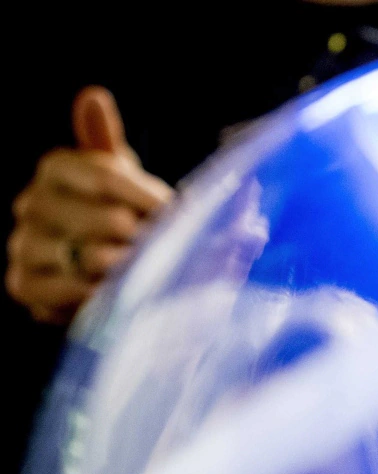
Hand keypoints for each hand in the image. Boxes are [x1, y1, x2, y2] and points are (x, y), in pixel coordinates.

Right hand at [6, 86, 173, 324]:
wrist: (97, 274)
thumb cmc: (116, 214)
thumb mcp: (118, 178)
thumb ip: (107, 143)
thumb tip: (92, 96)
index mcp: (56, 169)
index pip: (106, 175)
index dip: (148, 198)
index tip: (175, 212)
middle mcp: (31, 203)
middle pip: (107, 220)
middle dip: (146, 239)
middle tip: (167, 251)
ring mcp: (23, 245)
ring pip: (91, 258)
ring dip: (130, 270)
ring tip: (148, 273)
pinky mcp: (23, 285)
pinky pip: (69, 292)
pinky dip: (100, 295)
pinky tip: (117, 294)